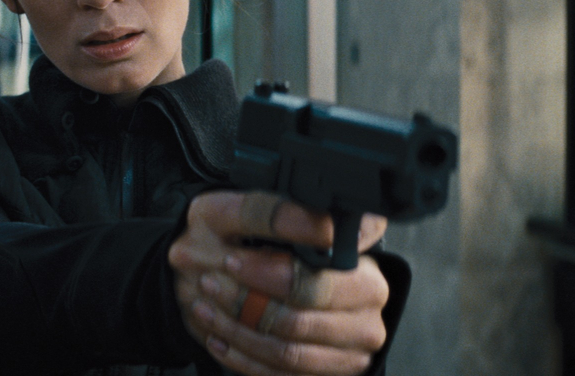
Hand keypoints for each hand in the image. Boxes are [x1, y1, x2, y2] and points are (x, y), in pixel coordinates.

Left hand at [169, 191, 388, 375]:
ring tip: (206, 308)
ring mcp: (351, 350)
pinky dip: (242, 358)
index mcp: (366, 273)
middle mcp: (368, 313)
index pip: (316, 282)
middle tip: (210, 283)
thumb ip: (278, 215)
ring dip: (238, 331)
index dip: (270, 274)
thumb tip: (308, 226)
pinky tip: (218, 337)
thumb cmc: (270, 246)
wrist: (275, 280)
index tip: (231, 261)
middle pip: (299, 320)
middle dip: (245, 303)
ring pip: (287, 351)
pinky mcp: (327, 374)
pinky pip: (280, 374)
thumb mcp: (262, 215)